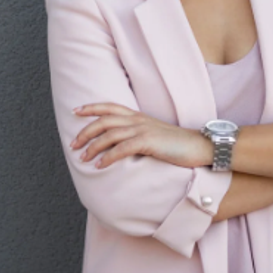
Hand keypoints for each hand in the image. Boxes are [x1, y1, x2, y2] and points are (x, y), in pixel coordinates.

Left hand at [69, 103, 212, 169]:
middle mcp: (138, 120)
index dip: (92, 107)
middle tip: (73, 144)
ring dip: (93, 146)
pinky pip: (123, 148)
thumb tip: (120, 145)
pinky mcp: (149, 142)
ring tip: (83, 157)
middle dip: (86, 131)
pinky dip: (108, 156)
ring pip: (110, 133)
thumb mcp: (154, 135)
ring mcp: (143, 129)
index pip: (110, 106)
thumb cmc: (177, 145)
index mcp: (138, 116)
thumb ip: (137, 136)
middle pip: (105, 119)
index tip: (76, 111)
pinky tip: (100, 165)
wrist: (200, 146)